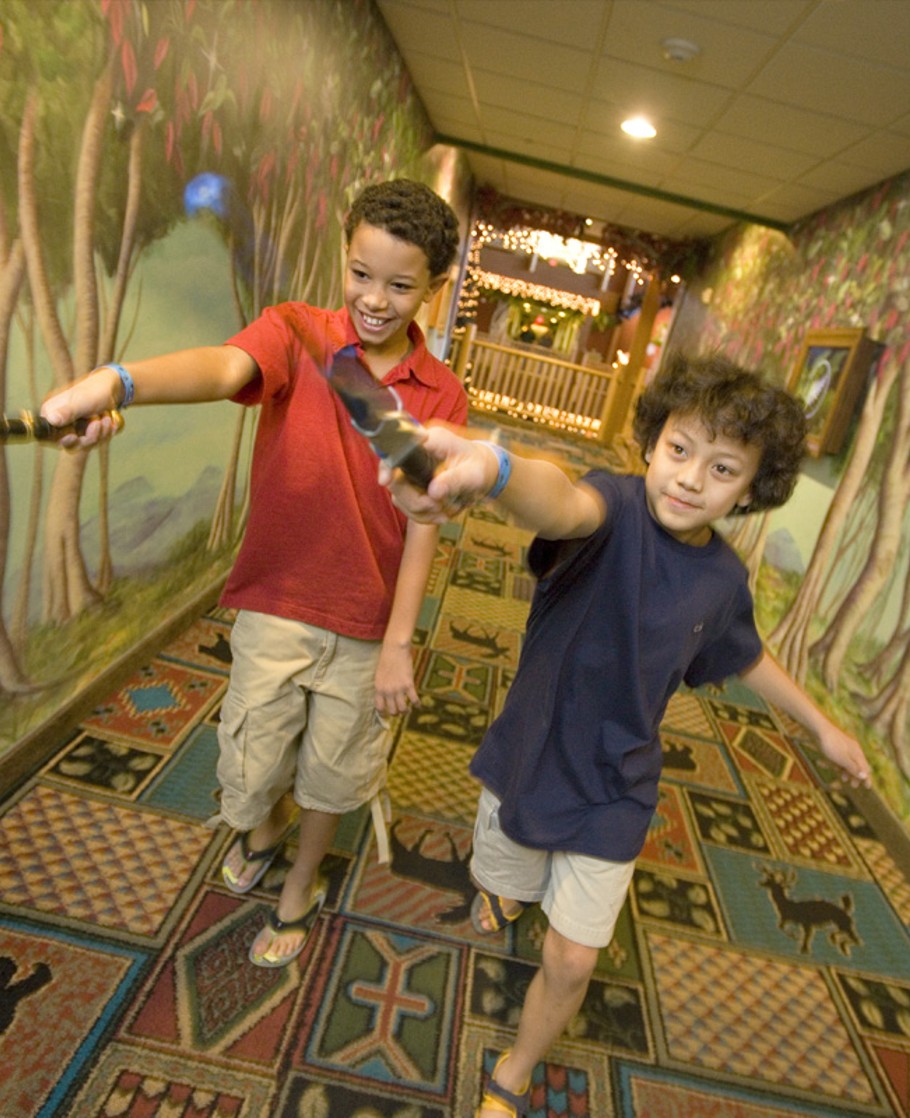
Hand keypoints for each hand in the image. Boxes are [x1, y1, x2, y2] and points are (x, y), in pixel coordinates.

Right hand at [41, 367, 122, 447]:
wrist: (109, 390)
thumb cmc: (92, 392)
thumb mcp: (80, 402)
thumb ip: (67, 412)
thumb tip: (51, 420)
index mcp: (51, 415)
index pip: (48, 438)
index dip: (62, 441)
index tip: (73, 437)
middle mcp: (60, 425)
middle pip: (71, 445)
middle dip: (89, 437)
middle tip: (97, 422)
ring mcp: (74, 430)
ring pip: (86, 445)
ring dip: (100, 433)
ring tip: (105, 417)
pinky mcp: (87, 434)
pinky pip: (97, 442)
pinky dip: (106, 433)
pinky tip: (109, 421)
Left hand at [374, 640, 418, 715]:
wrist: (395, 649)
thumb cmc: (386, 659)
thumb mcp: (379, 675)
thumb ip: (382, 686)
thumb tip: (385, 696)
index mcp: (378, 688)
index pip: (379, 707)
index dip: (383, 714)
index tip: (386, 715)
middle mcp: (387, 691)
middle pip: (392, 710)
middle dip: (396, 713)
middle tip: (399, 711)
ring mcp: (398, 689)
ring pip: (402, 709)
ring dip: (405, 711)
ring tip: (407, 710)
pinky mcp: (409, 685)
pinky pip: (414, 699)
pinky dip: (417, 704)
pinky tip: (418, 705)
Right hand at [379, 424, 498, 522]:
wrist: (483, 472)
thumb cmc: (480, 466)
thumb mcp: (473, 473)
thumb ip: (454, 480)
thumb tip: (433, 492)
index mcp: (430, 440)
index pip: (398, 449)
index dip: (387, 464)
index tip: (386, 481)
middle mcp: (416, 454)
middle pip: (396, 480)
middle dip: (414, 500)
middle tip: (437, 508)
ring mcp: (412, 471)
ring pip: (400, 497)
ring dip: (421, 511)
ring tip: (445, 514)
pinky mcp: (413, 485)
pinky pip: (408, 505)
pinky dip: (424, 515)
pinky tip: (441, 515)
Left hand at [817, 723, 870, 788]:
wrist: (820, 729)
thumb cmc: (832, 745)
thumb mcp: (843, 759)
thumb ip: (853, 768)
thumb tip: (865, 776)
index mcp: (857, 753)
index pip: (865, 768)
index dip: (866, 778)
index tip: (867, 787)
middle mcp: (854, 750)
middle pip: (858, 766)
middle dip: (856, 776)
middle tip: (853, 786)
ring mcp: (845, 747)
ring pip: (849, 762)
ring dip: (847, 771)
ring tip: (844, 779)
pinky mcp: (837, 746)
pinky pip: (841, 758)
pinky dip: (840, 764)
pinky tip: (836, 768)